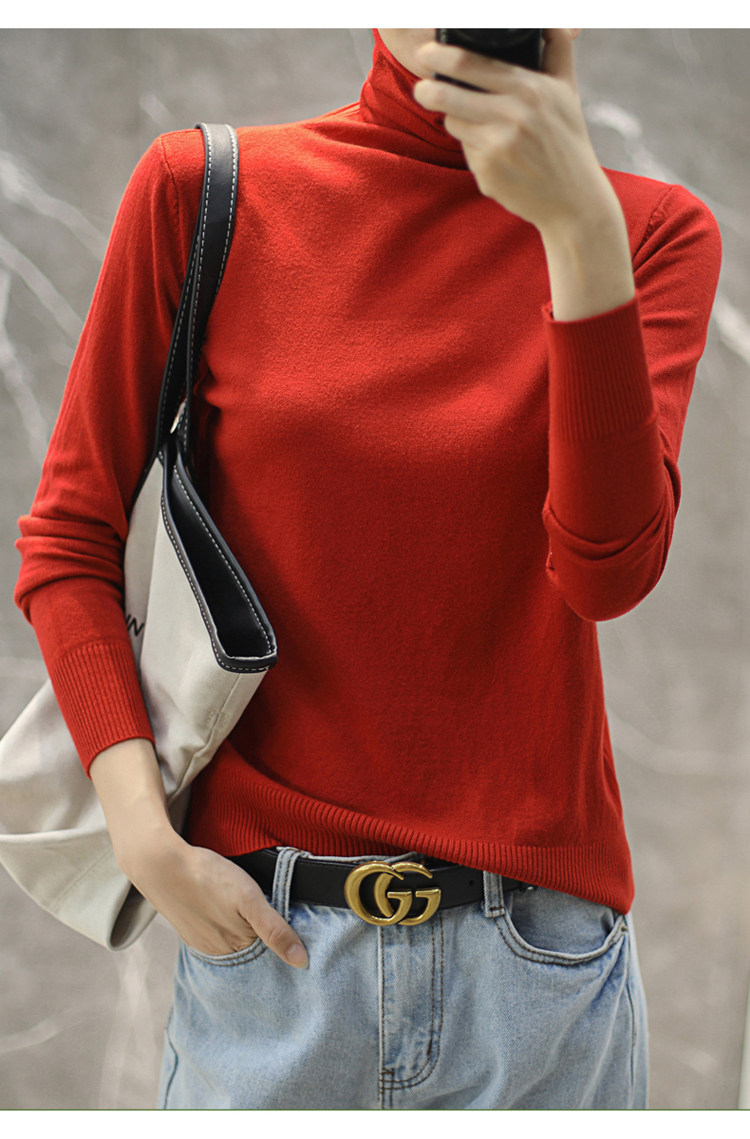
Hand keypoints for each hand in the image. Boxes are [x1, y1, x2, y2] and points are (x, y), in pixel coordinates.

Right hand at [122, 831, 307, 966]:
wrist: (160, 864)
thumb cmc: (206, 877)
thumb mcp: (250, 899)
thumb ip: (275, 930)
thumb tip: (302, 962)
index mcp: (235, 949)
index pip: (269, 952)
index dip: (282, 936)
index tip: (289, 919)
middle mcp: (217, 953)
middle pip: (251, 948)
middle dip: (262, 933)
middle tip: (262, 905)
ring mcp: (201, 941)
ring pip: (234, 940)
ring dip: (243, 928)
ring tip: (245, 905)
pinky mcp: (189, 928)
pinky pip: (216, 931)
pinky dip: (225, 922)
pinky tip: (225, 906)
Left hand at [412, 30, 617, 238]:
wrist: (574, 198)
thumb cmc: (568, 140)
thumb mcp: (567, 90)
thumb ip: (557, 47)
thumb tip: (548, 20)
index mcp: (529, 88)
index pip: (469, 63)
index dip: (440, 56)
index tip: (425, 52)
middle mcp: (512, 114)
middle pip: (448, 94)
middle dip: (427, 89)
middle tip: (422, 88)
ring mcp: (497, 145)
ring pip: (453, 123)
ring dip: (456, 121)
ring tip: (479, 126)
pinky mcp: (487, 172)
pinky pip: (465, 150)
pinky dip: (473, 149)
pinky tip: (496, 156)